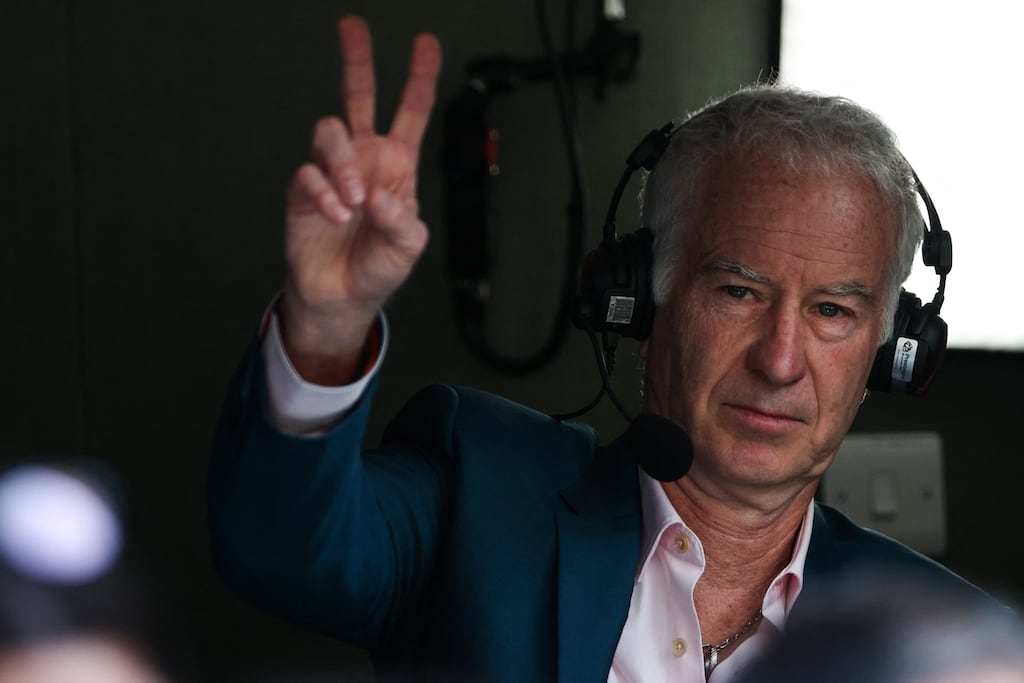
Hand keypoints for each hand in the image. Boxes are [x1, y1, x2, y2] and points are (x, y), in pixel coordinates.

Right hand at [280, 16, 440, 383]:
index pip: (410, 113)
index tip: (425, 45)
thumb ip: (401, 218)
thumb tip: (376, 194)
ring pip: (328, 133)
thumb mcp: (408, 246)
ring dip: (342, 165)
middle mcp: (363, 161)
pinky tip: (336, 214)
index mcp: (396, 166)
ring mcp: (332, 173)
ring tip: (353, 201)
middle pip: (357, 98)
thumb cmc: (378, 267)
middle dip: (357, 60)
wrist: (343, 296)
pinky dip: (324, 194)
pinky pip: (308, 175)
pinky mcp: (303, 191)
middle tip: (353, 28)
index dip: (419, 79)